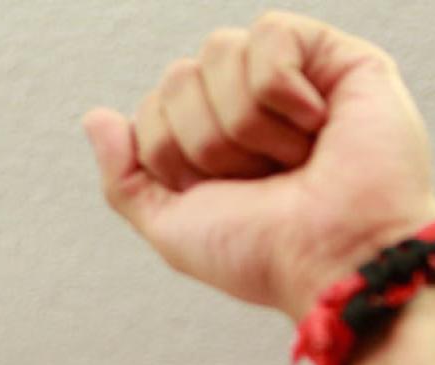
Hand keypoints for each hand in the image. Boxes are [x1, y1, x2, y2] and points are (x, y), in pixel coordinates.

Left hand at [84, 12, 434, 319]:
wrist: (332, 259)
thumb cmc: (264, 254)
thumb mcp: (172, 228)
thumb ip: (125, 178)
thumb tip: (96, 117)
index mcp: (211, 140)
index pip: (152, 108)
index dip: (172, 156)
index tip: (220, 196)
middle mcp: (249, 105)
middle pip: (178, 78)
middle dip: (207, 144)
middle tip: (262, 181)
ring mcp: (295, 78)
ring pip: (218, 53)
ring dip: (246, 126)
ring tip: (294, 160)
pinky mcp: (337, 59)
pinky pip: (269, 36)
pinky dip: (283, 94)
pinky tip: (318, 127)